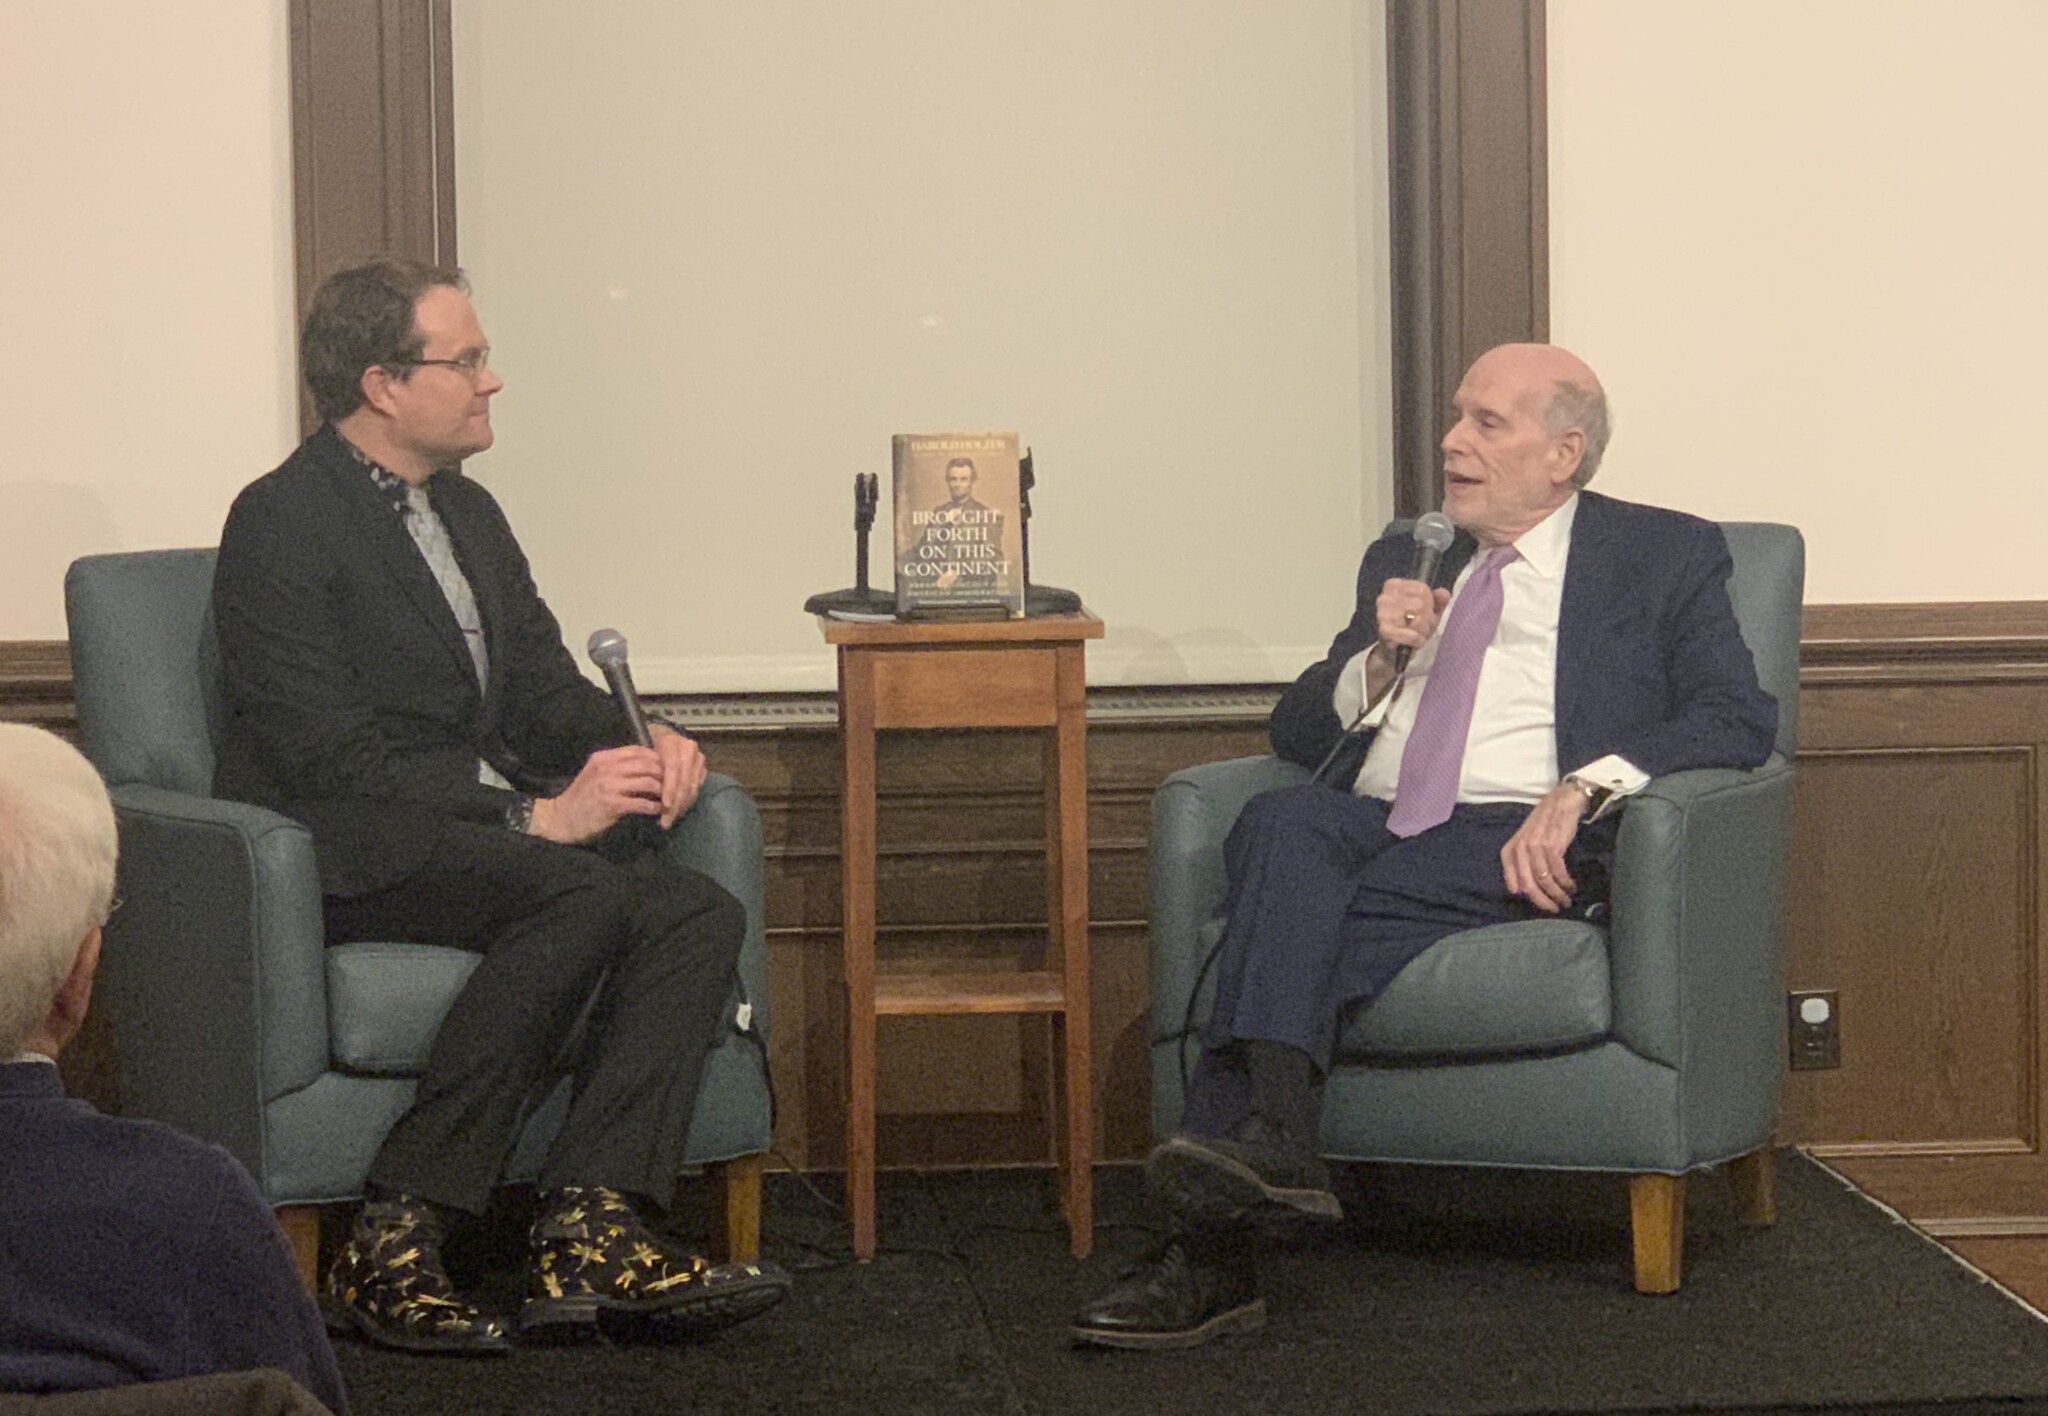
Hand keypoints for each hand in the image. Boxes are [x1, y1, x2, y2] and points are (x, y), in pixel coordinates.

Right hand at [530, 745, 665, 843]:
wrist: (562, 818)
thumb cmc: (582, 797)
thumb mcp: (595, 773)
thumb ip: (615, 765)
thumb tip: (644, 762)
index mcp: (603, 758)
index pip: (638, 750)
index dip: (656, 758)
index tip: (665, 767)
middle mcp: (607, 768)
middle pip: (647, 764)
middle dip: (663, 774)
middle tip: (671, 783)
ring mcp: (609, 786)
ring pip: (648, 782)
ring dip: (662, 791)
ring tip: (667, 797)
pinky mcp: (613, 805)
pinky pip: (642, 803)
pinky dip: (654, 807)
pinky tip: (657, 810)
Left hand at [649, 722, 707, 828]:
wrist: (663, 734)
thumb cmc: (646, 747)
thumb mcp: (641, 753)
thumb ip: (643, 769)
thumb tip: (639, 793)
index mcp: (672, 742)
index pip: (673, 768)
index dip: (670, 788)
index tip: (664, 805)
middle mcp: (688, 748)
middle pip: (684, 780)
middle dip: (676, 803)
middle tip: (666, 821)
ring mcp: (698, 757)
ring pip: (693, 786)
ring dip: (682, 805)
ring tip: (670, 819)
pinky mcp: (703, 766)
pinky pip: (697, 787)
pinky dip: (688, 800)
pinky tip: (679, 810)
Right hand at [1376, 578, 1451, 657]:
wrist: (1395, 650)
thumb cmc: (1413, 625)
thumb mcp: (1430, 610)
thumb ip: (1439, 600)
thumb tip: (1444, 594)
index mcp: (1394, 586)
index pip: (1421, 589)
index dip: (1430, 603)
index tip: (1427, 611)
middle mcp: (1385, 597)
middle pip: (1421, 604)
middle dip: (1428, 618)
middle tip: (1425, 626)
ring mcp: (1382, 613)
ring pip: (1417, 619)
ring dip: (1423, 630)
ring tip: (1420, 634)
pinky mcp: (1384, 631)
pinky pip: (1411, 634)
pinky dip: (1417, 639)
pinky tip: (1416, 641)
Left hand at [1500, 781, 1593, 913]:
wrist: (1562, 801)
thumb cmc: (1544, 823)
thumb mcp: (1527, 840)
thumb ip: (1522, 861)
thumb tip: (1522, 889)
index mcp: (1512, 849)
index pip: (1511, 879)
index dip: (1524, 895)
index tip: (1536, 905)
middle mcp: (1521, 849)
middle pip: (1529, 885)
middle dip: (1542, 901)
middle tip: (1554, 909)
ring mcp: (1536, 847)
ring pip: (1544, 881)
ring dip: (1557, 894)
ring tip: (1566, 901)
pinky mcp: (1553, 846)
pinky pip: (1558, 872)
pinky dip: (1566, 883)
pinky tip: (1571, 887)